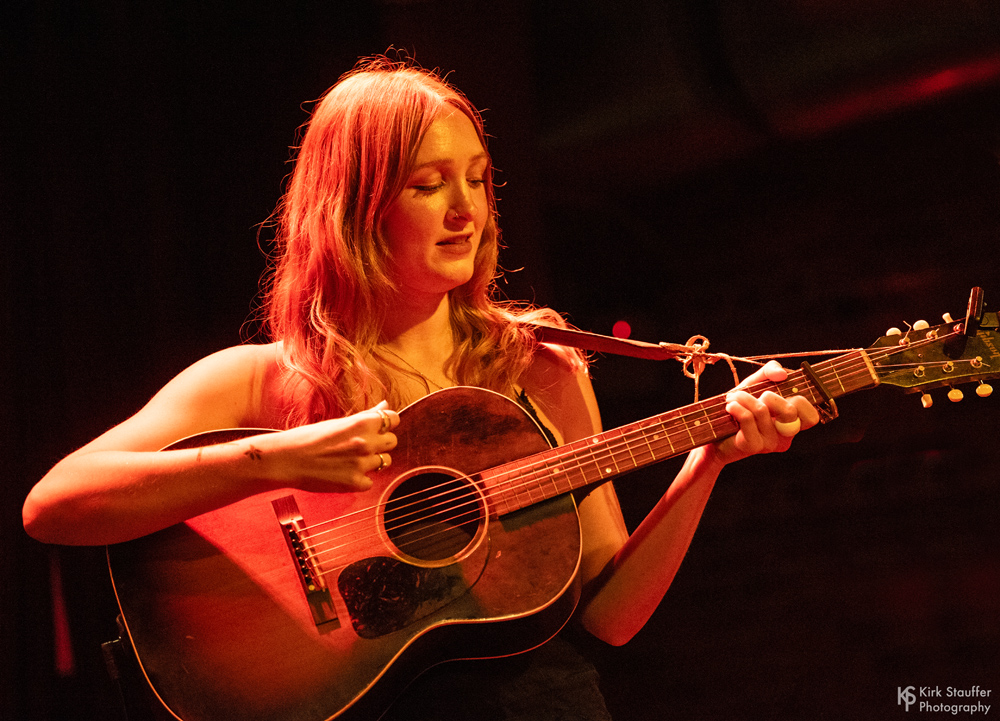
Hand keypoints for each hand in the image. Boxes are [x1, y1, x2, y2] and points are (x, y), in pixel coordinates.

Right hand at [248, 401, 399, 492]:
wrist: (287, 459)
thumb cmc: (309, 438)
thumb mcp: (339, 422)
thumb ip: (366, 416)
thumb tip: (385, 405)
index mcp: (362, 423)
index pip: (394, 419)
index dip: (386, 423)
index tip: (378, 427)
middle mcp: (366, 442)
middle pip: (392, 441)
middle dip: (381, 442)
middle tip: (362, 445)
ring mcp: (362, 464)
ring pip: (384, 461)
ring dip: (372, 461)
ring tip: (350, 459)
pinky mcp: (356, 483)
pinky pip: (370, 481)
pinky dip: (360, 479)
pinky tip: (344, 473)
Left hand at [708, 360, 819, 466]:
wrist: (714, 430)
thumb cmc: (741, 406)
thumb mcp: (756, 384)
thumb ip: (770, 372)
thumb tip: (782, 374)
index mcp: (793, 423)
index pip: (811, 417)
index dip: (801, 402)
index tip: (785, 394)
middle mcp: (785, 436)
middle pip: (789, 412)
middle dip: (770, 396)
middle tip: (758, 396)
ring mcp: (769, 444)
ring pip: (762, 411)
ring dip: (744, 398)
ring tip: (734, 399)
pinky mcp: (752, 446)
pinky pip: (747, 418)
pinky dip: (736, 407)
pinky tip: (730, 407)